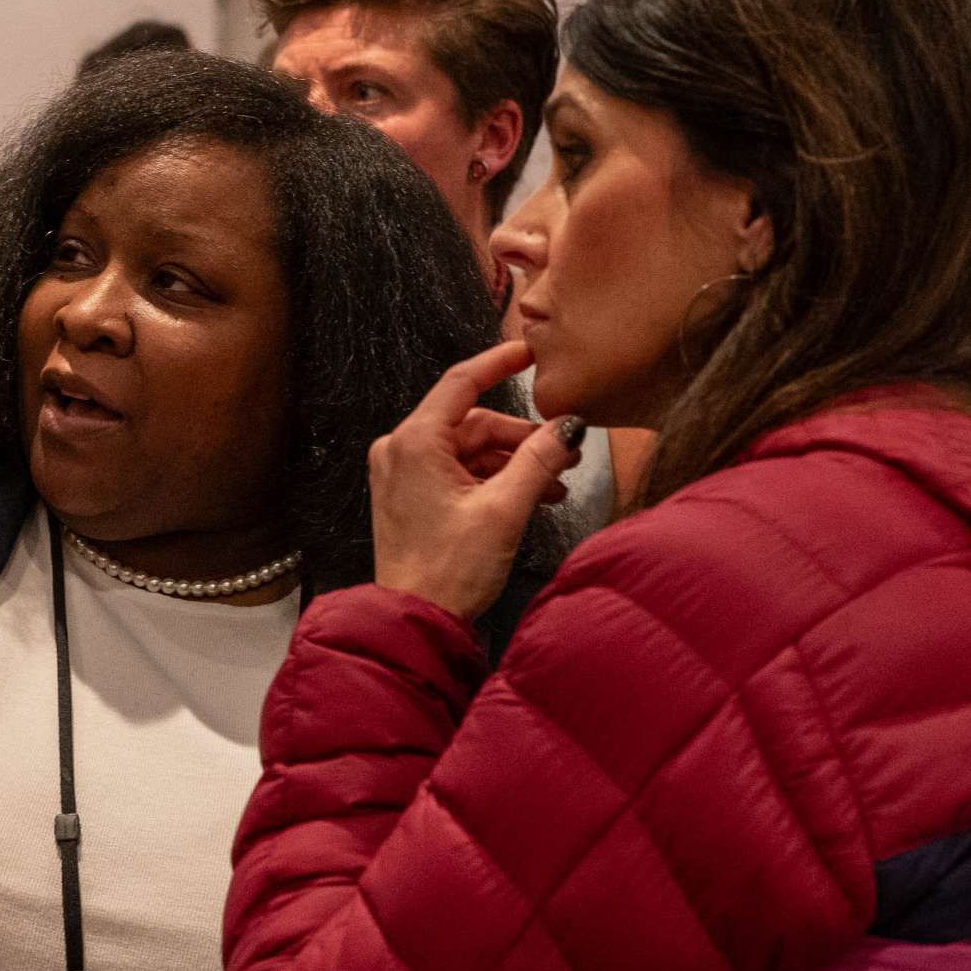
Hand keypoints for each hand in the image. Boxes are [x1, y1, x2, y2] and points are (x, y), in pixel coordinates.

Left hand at [369, 340, 583, 621]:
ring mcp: (404, 474)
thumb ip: (538, 461)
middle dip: (522, 437)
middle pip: (473, 424)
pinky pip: (460, 473)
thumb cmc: (449, 570)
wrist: (415, 621)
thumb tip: (568, 425)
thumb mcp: (504, 510)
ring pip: (470, 450)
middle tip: (568, 448)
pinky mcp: (413, 497)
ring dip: (514, 463)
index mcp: (415, 441)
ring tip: (557, 482)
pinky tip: (534, 497)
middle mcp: (402, 450)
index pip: (461, 382)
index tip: (529, 350)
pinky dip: (495, 480)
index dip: (499, 363)